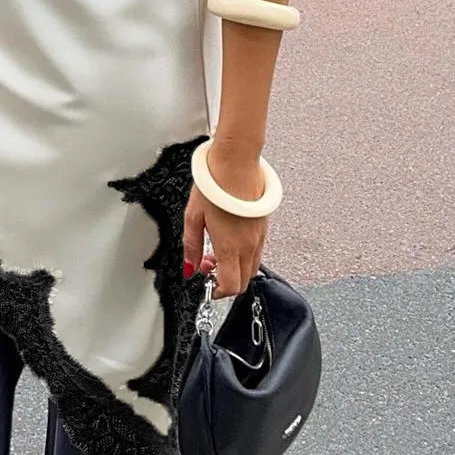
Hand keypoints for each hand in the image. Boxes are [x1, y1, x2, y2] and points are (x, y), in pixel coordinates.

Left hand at [182, 146, 268, 299]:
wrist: (237, 162)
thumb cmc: (215, 185)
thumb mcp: (193, 216)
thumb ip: (191, 246)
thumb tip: (190, 266)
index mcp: (231, 246)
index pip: (231, 286)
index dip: (218, 292)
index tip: (208, 286)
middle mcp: (249, 245)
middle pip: (243, 281)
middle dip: (226, 281)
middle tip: (208, 266)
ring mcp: (259, 236)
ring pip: (251, 267)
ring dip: (235, 268)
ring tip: (217, 250)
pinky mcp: (264, 226)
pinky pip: (257, 251)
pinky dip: (243, 255)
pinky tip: (230, 238)